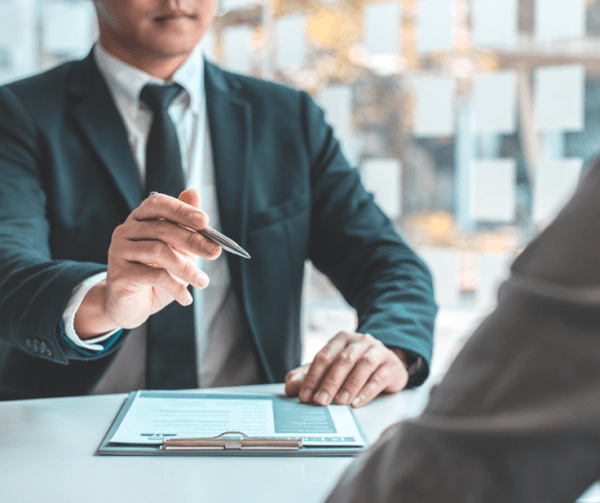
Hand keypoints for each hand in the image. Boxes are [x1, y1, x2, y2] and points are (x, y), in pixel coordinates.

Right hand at [74, 189, 220, 337]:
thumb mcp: (177, 250)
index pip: (159, 204)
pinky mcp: (118, 275)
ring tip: (203, 282)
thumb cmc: (157, 275)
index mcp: (140, 219)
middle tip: (215, 252)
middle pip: (162, 229)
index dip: (181, 210)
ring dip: (187, 268)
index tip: (205, 221)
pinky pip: (153, 276)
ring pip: (158, 252)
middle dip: (193, 240)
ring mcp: (119, 251)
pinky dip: (175, 287)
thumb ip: (186, 226)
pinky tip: (186, 298)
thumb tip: (194, 192)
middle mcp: (126, 231)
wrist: (131, 307)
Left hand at [285, 332, 408, 407]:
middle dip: (329, 382)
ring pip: (362, 366)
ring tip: (339, 403)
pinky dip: (366, 391)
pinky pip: (378, 378)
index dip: (312, 377)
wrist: (387, 363)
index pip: (323, 356)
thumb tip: (290, 386)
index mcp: (341, 339)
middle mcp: (360, 341)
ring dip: (349, 386)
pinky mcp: (391, 366)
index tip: (304, 396)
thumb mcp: (330, 369)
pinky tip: (356, 403)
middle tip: (320, 402)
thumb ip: (308, 376)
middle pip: (342, 360)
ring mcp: (378, 351)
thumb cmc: (354, 367)